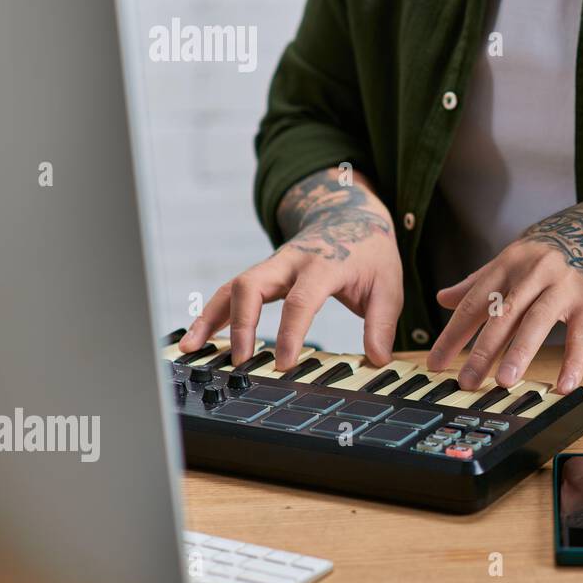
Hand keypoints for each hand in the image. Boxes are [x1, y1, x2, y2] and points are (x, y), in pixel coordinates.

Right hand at [177, 169, 403, 369]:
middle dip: (242, 324)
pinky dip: (212, 313)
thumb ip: (383, 322)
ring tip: (193, 348)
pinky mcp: (263, 273)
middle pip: (253, 285)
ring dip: (211, 316)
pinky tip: (197, 338)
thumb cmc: (370, 253)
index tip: (283, 364)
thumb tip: (378, 358)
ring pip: (233, 286)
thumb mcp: (389, 284)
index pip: (300, 299)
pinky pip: (231, 291)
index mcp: (324, 264)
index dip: (289, 333)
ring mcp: (272, 265)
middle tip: (240, 361)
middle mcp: (291, 261)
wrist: (351, 217)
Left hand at [429, 193, 582, 393]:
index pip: (474, 303)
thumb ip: (479, 280)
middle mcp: (533, 271)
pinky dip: (573, 362)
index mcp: (509, 263)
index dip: (453, 334)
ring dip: (519, 352)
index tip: (435, 362)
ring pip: (537, 321)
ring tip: (504, 382)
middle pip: (502, 315)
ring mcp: (564, 284)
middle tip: (465, 381)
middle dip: (481, 350)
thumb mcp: (516, 256)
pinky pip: (581, 335)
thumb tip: (443, 299)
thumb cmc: (558, 246)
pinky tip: (563, 385)